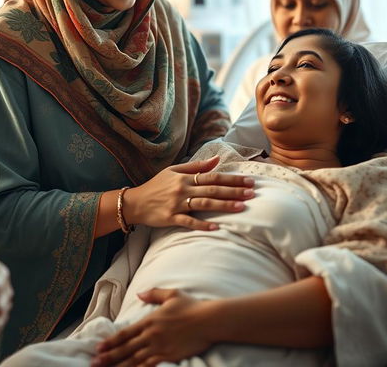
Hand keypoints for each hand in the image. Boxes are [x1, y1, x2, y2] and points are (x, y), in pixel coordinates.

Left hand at [91, 289, 213, 366]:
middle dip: (109, 357)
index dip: (111, 341)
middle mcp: (151, 335)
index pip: (125, 333)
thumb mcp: (171, 294)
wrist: (208, 320)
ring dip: (119, 366)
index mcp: (149, 320)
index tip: (99, 347)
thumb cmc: (191, 306)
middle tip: (94, 363)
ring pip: (134, 360)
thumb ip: (153, 294)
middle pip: (126, 348)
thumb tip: (140, 292)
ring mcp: (159, 347)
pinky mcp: (168, 357)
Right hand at [125, 155, 254, 230]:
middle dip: (233, 191)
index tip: (248, 180)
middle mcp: (182, 189)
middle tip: (252, 193)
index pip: (213, 176)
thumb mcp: (173, 171)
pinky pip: (189, 221)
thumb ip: (196, 166)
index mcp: (184, 177)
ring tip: (241, 207)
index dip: (231, 178)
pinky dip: (202, 224)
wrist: (135, 202)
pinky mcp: (171, 218)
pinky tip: (216, 227)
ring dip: (224, 205)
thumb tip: (217, 160)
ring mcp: (177, 204)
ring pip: (205, 204)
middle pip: (212, 189)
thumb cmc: (156, 185)